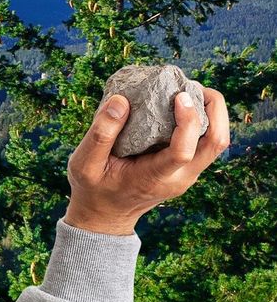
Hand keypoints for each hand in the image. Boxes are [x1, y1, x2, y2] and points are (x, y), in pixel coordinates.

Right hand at [64, 86, 230, 234]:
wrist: (105, 215)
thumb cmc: (93, 188)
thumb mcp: (84, 164)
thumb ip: (100, 134)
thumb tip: (121, 100)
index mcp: (154, 178)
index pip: (183, 151)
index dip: (188, 121)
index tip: (178, 96)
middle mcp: (179, 178)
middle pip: (216, 143)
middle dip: (214, 109)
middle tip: (191, 86)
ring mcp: (186, 174)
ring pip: (216, 142)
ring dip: (211, 113)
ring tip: (187, 91)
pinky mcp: (186, 168)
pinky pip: (205, 142)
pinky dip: (201, 120)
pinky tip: (179, 106)